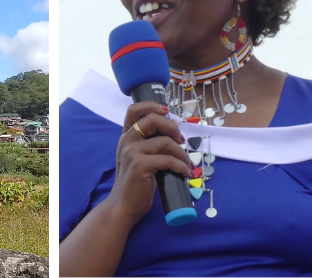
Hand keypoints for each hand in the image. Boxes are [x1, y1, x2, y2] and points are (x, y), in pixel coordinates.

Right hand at [105, 102, 192, 226]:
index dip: (152, 106)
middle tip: (181, 141)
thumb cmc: (135, 184)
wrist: (123, 206)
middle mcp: (127, 141)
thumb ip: (149, 145)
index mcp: (126, 137)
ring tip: (187, 164)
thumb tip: (174, 137)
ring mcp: (132, 152)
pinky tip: (185, 173)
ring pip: (166, 142)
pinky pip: (168, 160)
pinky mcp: (140, 165)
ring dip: (182, 153)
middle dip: (172, 127)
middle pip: (153, 119)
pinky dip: (181, 166)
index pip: (134, 110)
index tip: (167, 112)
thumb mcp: (138, 159)